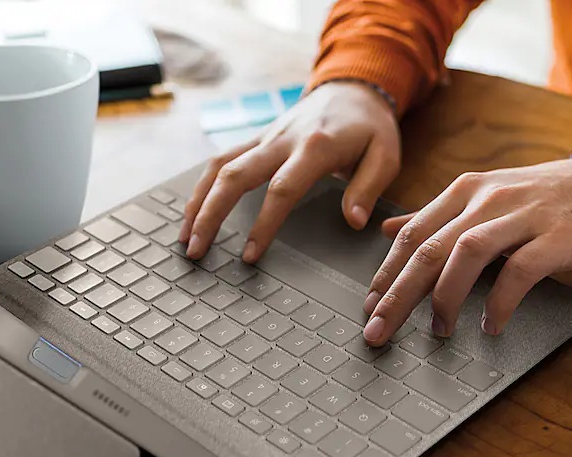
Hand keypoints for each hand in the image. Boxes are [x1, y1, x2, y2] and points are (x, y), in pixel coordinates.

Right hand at [180, 81, 400, 261]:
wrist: (354, 88)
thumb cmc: (371, 127)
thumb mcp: (385, 155)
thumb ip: (368, 188)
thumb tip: (354, 222)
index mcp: (315, 147)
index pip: (282, 189)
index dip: (263, 224)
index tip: (250, 254)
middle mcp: (283, 139)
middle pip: (235, 176)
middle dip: (210, 214)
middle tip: (196, 250)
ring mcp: (266, 137)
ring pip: (219, 166)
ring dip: (198, 201)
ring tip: (186, 237)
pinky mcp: (258, 139)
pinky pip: (223, 159)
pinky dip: (203, 185)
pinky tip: (193, 210)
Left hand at [362, 158, 571, 344]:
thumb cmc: (542, 198)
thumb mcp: (484, 197)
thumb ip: (437, 215)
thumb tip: (388, 229)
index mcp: (466, 191)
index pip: (413, 233)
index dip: (387, 272)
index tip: (370, 305)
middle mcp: (487, 199)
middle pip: (430, 248)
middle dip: (399, 293)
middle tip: (380, 329)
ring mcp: (521, 216)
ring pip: (466, 255)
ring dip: (445, 297)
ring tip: (439, 330)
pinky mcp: (554, 238)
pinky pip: (518, 273)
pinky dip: (499, 303)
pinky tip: (489, 326)